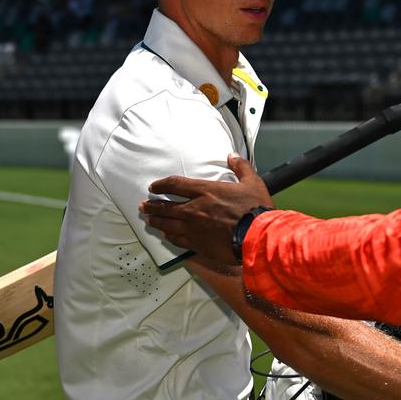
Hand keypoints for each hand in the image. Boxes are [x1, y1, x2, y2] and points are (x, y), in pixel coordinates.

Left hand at [140, 154, 274, 271]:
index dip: (161, 184)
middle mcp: (194, 208)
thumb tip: (232, 155)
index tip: (153, 187)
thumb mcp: (252, 183)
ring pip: (167, 223)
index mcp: (206, 191)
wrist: (256, 237)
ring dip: (156, 220)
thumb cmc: (255, 209)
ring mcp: (193, 228)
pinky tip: (165, 235)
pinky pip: (177, 239)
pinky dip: (169, 236)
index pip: (175, 184)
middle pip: (166, 206)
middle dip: (152, 205)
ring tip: (148, 220)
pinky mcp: (197, 244)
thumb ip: (241, 168)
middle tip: (143, 205)